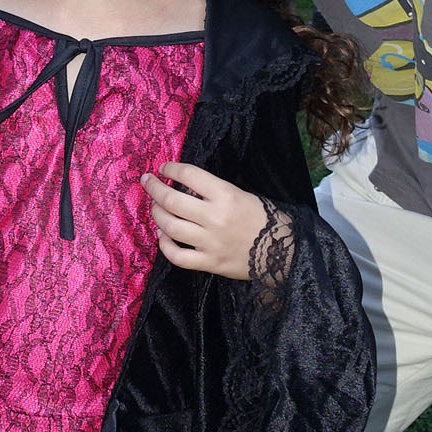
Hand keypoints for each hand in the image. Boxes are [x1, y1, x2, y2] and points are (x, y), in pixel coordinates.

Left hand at [141, 162, 268, 279]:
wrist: (284, 252)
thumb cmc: (263, 219)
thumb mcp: (242, 194)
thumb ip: (213, 191)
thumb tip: (183, 186)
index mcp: (226, 195)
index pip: (189, 175)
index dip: (171, 168)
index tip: (164, 168)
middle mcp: (215, 217)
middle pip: (172, 200)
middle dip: (154, 188)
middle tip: (147, 182)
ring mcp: (210, 242)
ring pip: (170, 226)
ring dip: (156, 214)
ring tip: (155, 208)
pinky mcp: (210, 263)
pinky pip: (177, 256)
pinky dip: (165, 245)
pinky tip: (162, 236)